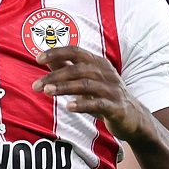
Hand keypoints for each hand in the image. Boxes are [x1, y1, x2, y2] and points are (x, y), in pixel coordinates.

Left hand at [33, 46, 149, 139]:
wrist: (131, 117)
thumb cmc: (104, 96)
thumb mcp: (85, 81)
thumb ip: (67, 69)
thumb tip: (45, 59)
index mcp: (98, 63)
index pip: (75, 51)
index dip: (57, 53)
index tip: (38, 58)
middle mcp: (105, 72)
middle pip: (77, 69)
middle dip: (55, 76)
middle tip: (36, 85)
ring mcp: (112, 89)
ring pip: (85, 85)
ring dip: (64, 88)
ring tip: (47, 92)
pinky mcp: (115, 106)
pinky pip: (97, 104)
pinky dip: (82, 104)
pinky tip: (69, 107)